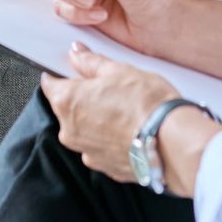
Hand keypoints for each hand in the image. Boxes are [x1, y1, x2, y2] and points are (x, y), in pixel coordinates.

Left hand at [40, 43, 178, 181]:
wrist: (171, 144)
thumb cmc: (147, 106)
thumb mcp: (118, 70)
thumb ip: (91, 62)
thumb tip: (77, 53)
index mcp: (67, 102)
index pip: (50, 84)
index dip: (61, 75)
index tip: (71, 71)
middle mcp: (70, 131)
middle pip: (68, 109)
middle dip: (85, 98)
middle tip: (111, 88)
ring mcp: (87, 152)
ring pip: (86, 130)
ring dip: (99, 120)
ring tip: (127, 109)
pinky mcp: (105, 167)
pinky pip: (102, 147)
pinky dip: (112, 138)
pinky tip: (132, 128)